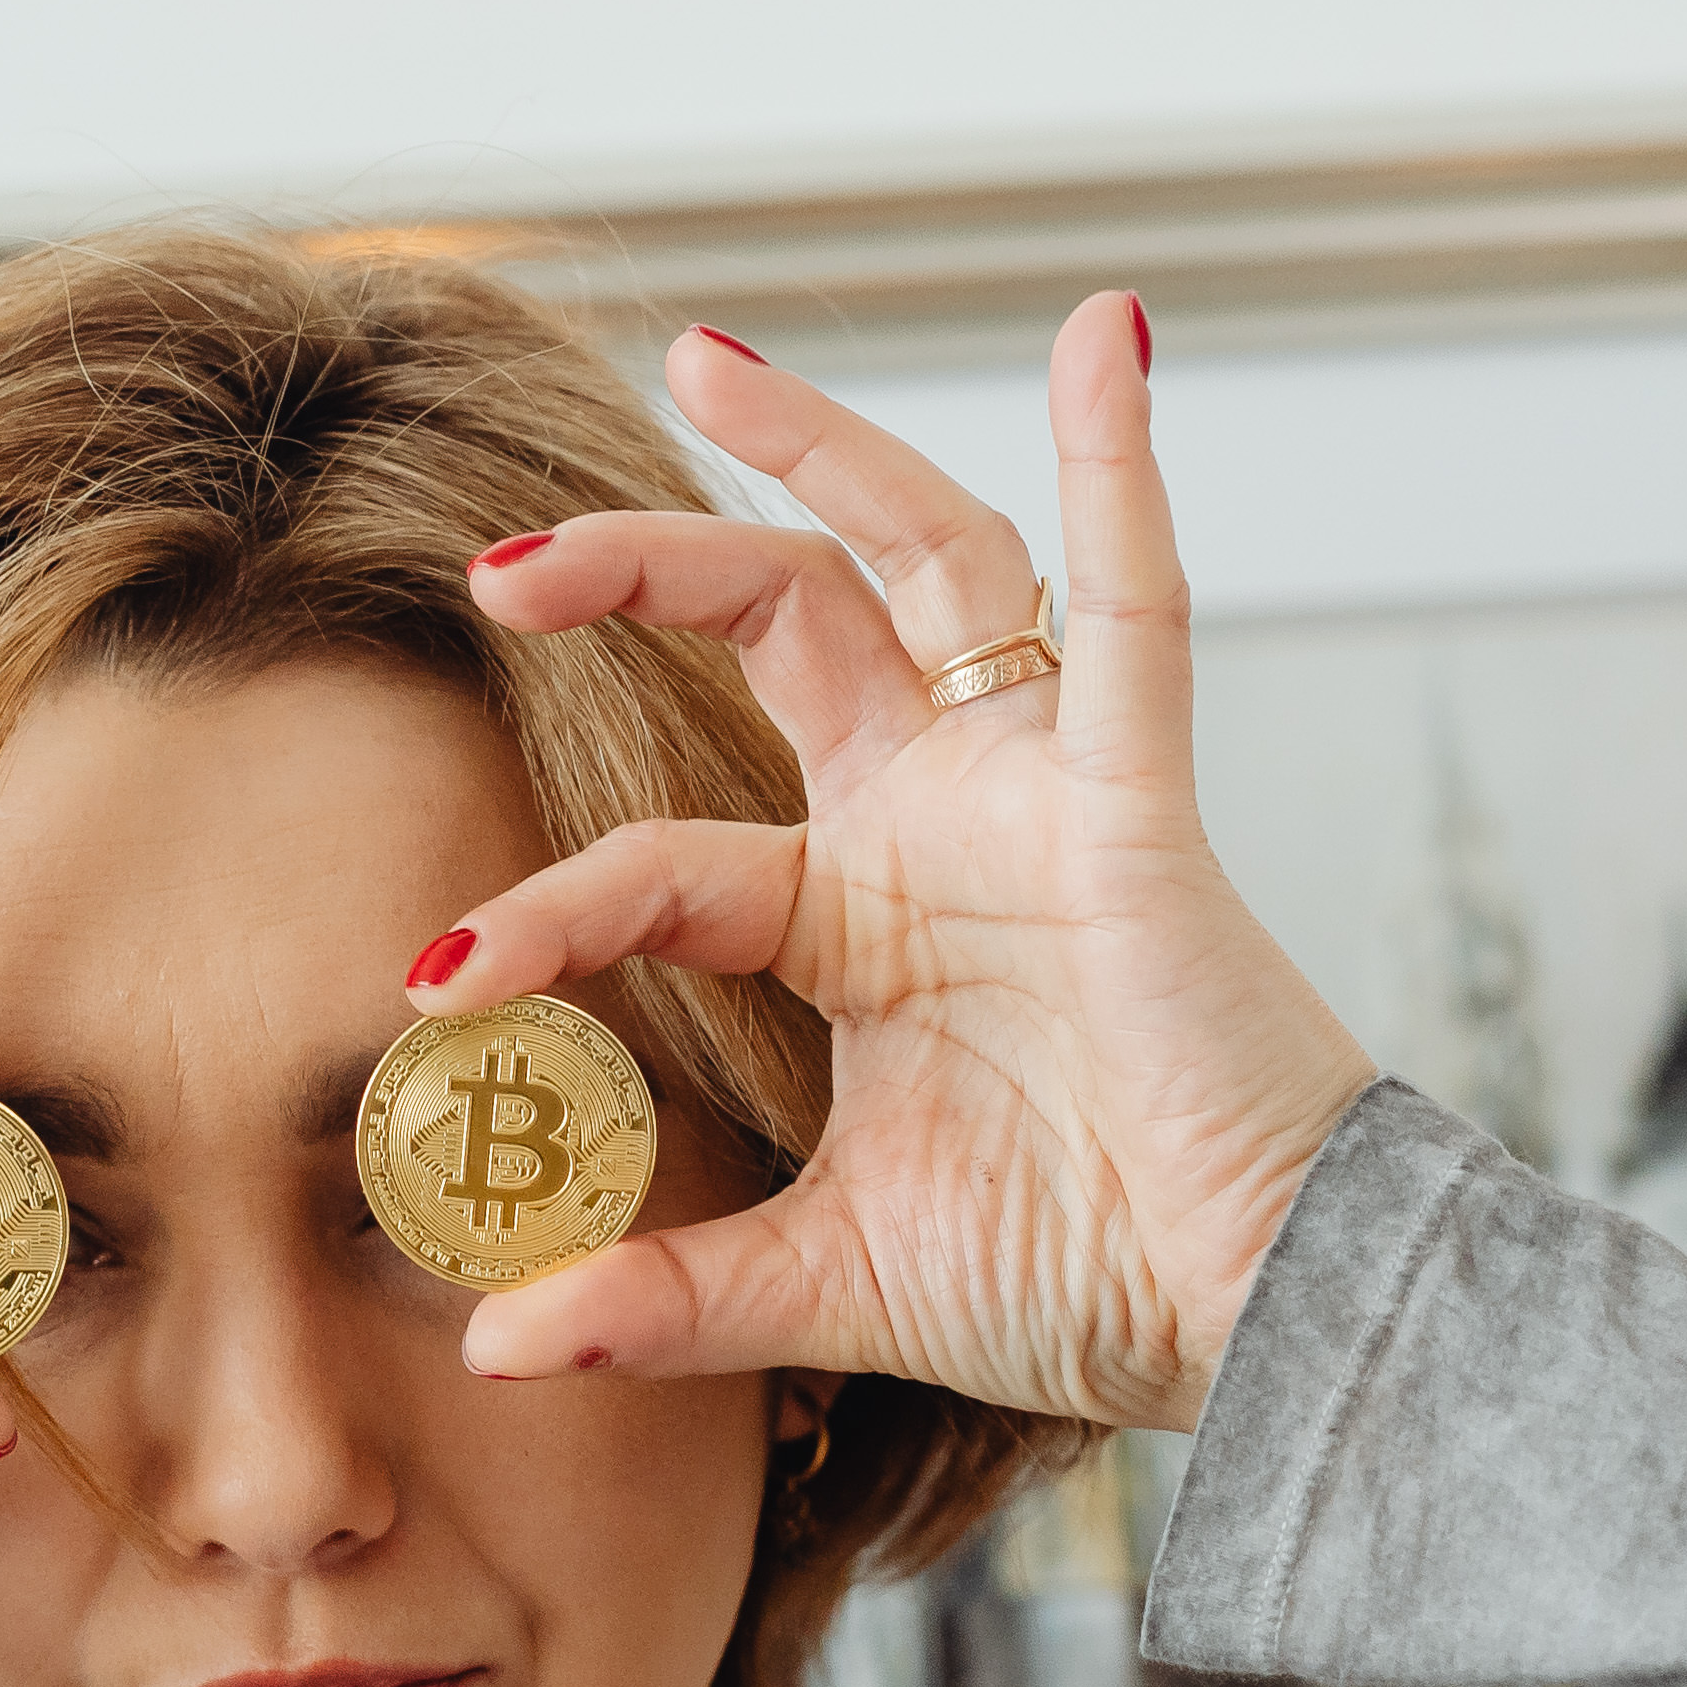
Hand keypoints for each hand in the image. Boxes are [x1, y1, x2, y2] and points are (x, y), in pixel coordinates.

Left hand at [423, 303, 1376, 1429]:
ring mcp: (1038, 794)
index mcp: (862, 923)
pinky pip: (1138, 610)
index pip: (669, 863)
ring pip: (929, 560)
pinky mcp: (1138, 801)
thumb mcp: (830, 1281)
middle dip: (647, 569)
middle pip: (783, 629)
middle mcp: (941, 826)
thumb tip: (489, 1346)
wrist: (1252, 1322)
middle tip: (499, 563)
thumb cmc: (1077, 1278)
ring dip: (827, 453)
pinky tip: (1101, 340)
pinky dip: (1123, 465)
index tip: (434, 984)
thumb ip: (665, 1295)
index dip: (548, 911)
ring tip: (708, 362)